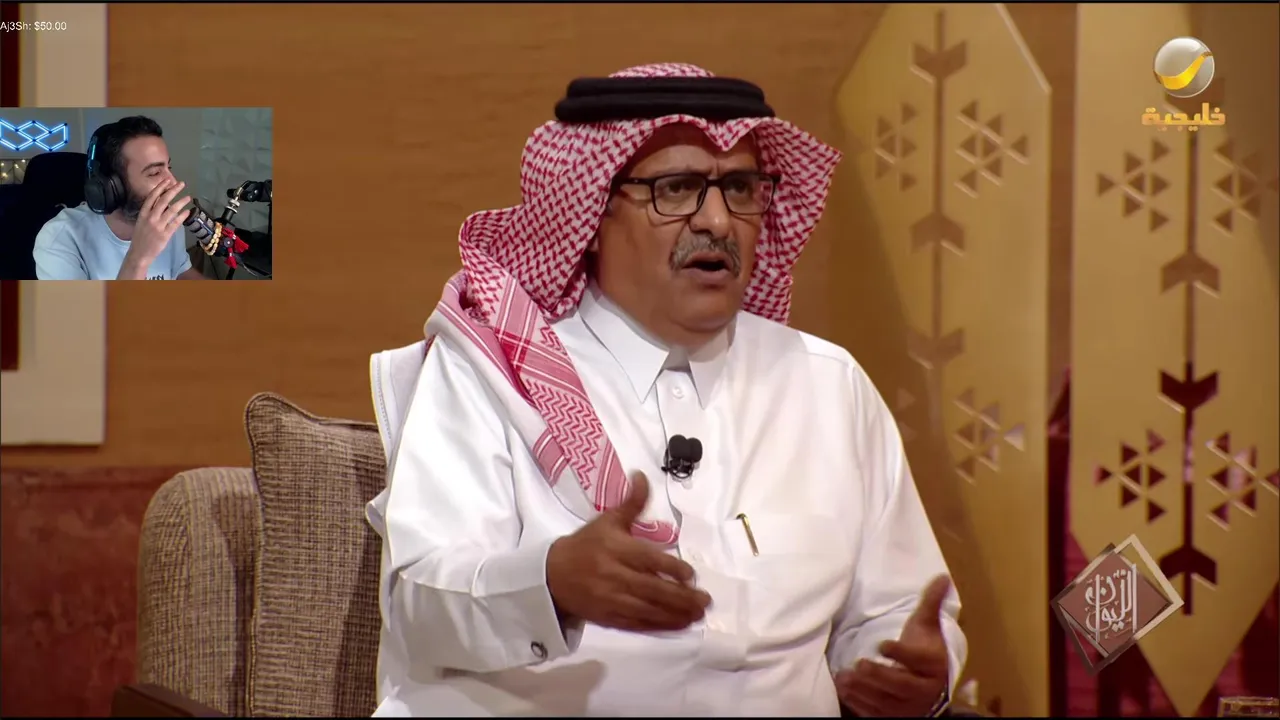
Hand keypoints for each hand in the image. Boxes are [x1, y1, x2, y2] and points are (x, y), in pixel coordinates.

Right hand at [124, 179, 190, 267]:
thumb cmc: (141, 237)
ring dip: (181, 202)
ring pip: (171, 210)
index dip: (160, 187)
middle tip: (182, 184)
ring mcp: (158, 226)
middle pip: (163, 200)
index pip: (152, 197)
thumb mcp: (142, 221)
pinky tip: (187, 212)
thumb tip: (163, 202)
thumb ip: (151, 212)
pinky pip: (175, 223)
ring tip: (188, 197)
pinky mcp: (165, 235)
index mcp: (143, 213)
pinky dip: (182, 216)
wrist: (139, 253)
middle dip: (173, 190)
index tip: (167, 180)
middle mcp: (150, 218)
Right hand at [546, 471, 710, 632]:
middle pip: (652, 588)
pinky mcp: (609, 618)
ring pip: (648, 609)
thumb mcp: (607, 521)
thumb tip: (642, 475)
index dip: (671, 568)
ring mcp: (611, 600)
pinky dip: (660, 626)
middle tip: (705, 600)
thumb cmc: (585, 545)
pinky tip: (678, 624)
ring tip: (698, 615)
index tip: (691, 575)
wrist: (552, 576)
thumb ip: (631, 503)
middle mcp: (614, 575)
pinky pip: (638, 624)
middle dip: (681, 596)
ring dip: (675, 614)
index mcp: (616, 549)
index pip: (648, 560)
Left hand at [835, 574, 951, 716]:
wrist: (929, 686)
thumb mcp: (927, 627)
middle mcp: (923, 690)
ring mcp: (908, 707)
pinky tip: (844, 689)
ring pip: (886, 702)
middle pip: (902, 685)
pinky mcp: (894, 717)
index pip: (918, 660)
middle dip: (879, 675)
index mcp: (933, 665)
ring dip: (863, 690)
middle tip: (859, 664)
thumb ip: (930, 603)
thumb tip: (942, 576)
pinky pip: (876, 714)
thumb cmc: (923, 651)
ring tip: (844, 676)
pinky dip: (859, 704)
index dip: (900, 653)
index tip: (881, 644)